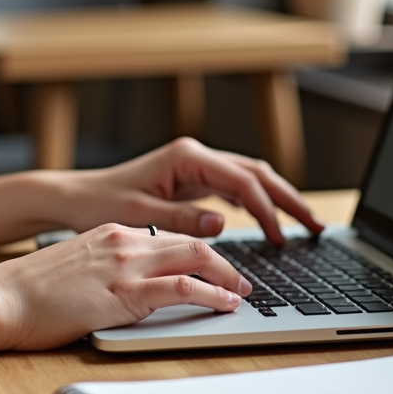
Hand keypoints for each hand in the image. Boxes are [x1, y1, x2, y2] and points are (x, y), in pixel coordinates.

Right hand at [0, 223, 252, 351]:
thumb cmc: (28, 291)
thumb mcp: (76, 267)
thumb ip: (106, 268)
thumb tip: (129, 287)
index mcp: (112, 233)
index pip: (170, 236)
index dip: (200, 252)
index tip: (216, 267)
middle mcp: (125, 241)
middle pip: (192, 243)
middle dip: (224, 262)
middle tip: (242, 281)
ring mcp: (126, 265)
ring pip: (197, 259)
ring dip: (227, 278)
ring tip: (242, 294)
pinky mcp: (125, 293)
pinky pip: (182, 288)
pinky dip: (212, 295)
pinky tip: (226, 304)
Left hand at [49, 137, 324, 243]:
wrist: (76, 196)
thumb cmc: (101, 203)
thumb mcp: (139, 217)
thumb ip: (181, 220)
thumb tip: (222, 225)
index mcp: (187, 157)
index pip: (242, 181)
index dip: (267, 209)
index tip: (281, 238)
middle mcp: (196, 156)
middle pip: (257, 173)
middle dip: (289, 200)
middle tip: (316, 227)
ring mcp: (196, 165)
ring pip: (251, 178)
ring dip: (278, 199)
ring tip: (304, 225)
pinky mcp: (193, 179)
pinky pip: (235, 188)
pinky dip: (257, 202)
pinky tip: (270, 220)